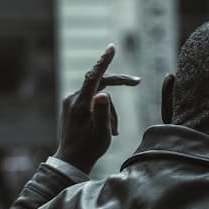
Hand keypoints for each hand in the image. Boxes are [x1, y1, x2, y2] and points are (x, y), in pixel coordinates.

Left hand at [55, 45, 139, 172]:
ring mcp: (71, 102)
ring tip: (114, 132)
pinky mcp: (73, 106)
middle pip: (100, 84)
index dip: (104, 61)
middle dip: (118, 90)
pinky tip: (107, 129)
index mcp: (80, 105)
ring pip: (99, 96)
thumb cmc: (88, 149)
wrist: (71, 161)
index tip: (112, 47)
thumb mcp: (101, 134)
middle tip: (137, 82)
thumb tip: (104, 94)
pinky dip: (103, 112)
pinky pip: (93, 102)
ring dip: (110, 112)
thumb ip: (103, 113)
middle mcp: (73, 99)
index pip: (93, 77)